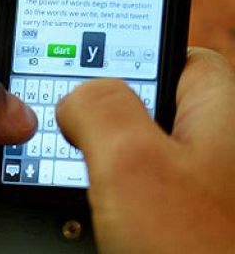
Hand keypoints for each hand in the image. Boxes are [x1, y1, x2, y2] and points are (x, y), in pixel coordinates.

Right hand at [57, 48, 234, 252]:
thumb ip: (98, 106)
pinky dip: (109, 209)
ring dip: (98, 174)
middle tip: (71, 143)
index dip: (127, 57)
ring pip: (135, 162)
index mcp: (222, 115)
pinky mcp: (183, 230)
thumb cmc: (196, 252)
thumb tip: (75, 97)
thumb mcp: (132, 164)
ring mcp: (202, 195)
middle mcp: (218, 153)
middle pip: (149, 111)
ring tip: (82, 196)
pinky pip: (136, 202)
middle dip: (101, 126)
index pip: (179, 55)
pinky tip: (92, 226)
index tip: (84, 71)